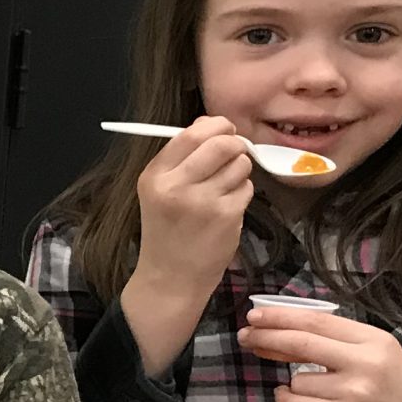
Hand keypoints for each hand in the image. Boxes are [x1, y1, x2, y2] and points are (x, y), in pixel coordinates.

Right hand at [134, 116, 252, 296]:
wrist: (171, 277)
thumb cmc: (167, 230)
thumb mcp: (159, 191)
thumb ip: (181, 158)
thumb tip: (211, 123)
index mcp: (155, 176)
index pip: (191, 134)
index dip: (216, 126)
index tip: (223, 132)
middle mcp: (176, 186)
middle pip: (222, 143)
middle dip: (235, 144)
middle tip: (234, 154)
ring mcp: (203, 201)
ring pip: (240, 164)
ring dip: (239, 171)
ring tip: (225, 187)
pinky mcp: (226, 215)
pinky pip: (247, 187)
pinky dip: (242, 193)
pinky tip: (227, 207)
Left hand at [240, 305, 401, 401]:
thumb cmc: (396, 391)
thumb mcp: (377, 355)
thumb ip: (336, 341)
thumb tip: (279, 330)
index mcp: (373, 339)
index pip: (316, 320)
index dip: (280, 316)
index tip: (254, 316)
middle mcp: (365, 361)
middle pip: (301, 341)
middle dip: (266, 336)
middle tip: (244, 335)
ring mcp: (355, 390)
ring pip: (297, 378)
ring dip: (292, 383)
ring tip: (315, 391)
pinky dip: (286, 400)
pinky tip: (292, 398)